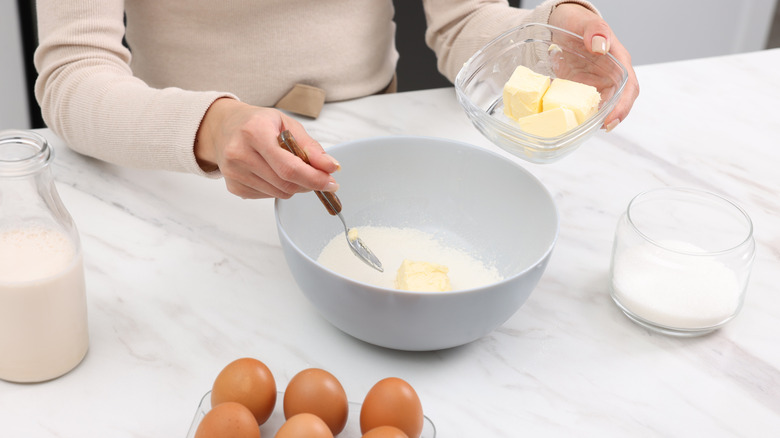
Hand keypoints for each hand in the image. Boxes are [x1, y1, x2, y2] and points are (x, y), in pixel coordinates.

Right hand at [194, 98, 340, 198]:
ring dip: (294, 185)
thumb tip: (331, 167)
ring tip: (290, 167)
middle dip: (309, 184)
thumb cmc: (257, 123)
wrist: (223, 127)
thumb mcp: (286, 124)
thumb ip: (310, 147)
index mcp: (254, 132)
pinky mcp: (234, 187)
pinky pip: (268, 196)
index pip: (289, 167)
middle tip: (321, 178)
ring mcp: (234, 173)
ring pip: (280, 193)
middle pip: (286, 183)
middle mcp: (239, 153)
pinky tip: (271, 172)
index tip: (331, 182)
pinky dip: (278, 188)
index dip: (314, 178)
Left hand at [549, 3, 638, 131]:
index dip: (623, 105)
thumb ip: (594, 31)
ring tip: (585, 128)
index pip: (629, 87)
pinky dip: (580, 114)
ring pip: (602, 106)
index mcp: (618, 60)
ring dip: (596, 118)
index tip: (612, 119)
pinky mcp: (581, 88)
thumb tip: (600, 46)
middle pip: (619, 101)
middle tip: (602, 129)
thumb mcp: (584, 21)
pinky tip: (571, 121)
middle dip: (613, 117)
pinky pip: (584, 104)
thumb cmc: (576, 21)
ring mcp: (595, 83)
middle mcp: (610, 75)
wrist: (559, 23)